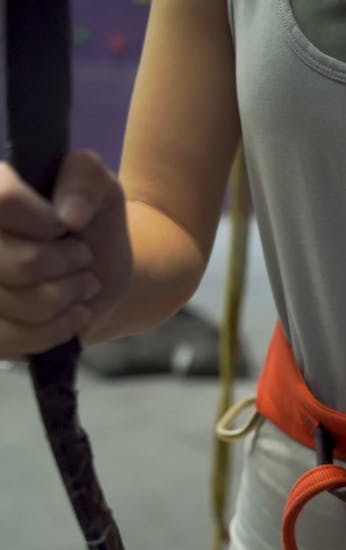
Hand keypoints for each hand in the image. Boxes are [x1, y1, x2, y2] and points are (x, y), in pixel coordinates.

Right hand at [0, 150, 131, 359]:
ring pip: (19, 303)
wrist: (96, 277)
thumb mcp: (99, 188)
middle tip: (82, 258)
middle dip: (65, 265)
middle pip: (19, 263)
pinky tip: (74, 315)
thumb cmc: (92, 225)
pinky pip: (12, 339)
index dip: (44, 222)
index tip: (64, 226)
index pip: (4, 201)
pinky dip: (55, 330)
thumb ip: (85, 177)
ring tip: (82, 284)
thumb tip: (69, 214)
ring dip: (66, 297)